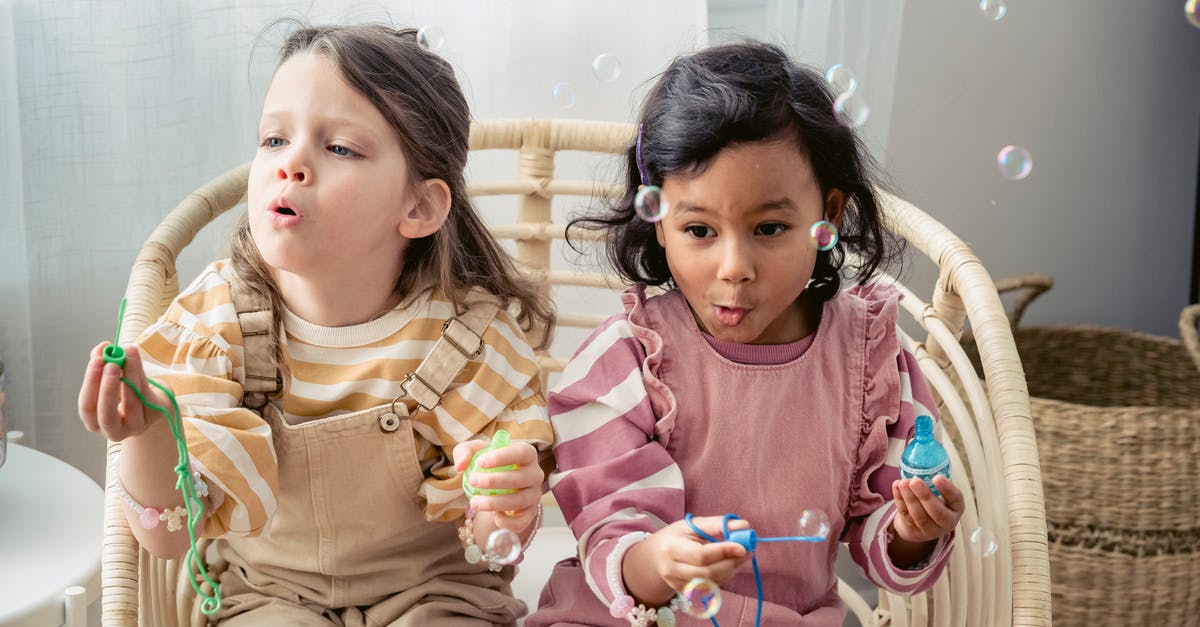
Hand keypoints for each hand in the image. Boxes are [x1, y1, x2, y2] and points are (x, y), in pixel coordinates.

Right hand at [78, 342, 163, 441]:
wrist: (149, 403)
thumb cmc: (122, 392)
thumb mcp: (109, 380)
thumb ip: (103, 363)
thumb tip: (102, 347)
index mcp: (94, 422)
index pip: (87, 406)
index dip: (90, 384)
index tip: (97, 361)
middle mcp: (113, 430)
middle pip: (107, 414)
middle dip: (108, 387)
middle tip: (111, 364)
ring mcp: (135, 427)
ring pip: (132, 403)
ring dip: (130, 375)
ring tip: (128, 353)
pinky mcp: (154, 417)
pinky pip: (146, 395)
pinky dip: (141, 375)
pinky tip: (136, 358)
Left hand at [452, 437, 543, 530]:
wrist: (497, 485)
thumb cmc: (489, 463)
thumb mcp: (475, 452)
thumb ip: (465, 452)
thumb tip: (461, 465)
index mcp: (527, 454)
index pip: (521, 453)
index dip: (502, 457)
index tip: (480, 463)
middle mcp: (535, 474)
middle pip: (520, 478)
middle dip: (494, 481)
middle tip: (473, 481)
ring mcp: (534, 495)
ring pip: (519, 501)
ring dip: (495, 503)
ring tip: (474, 502)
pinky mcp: (529, 513)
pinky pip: (521, 521)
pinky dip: (507, 522)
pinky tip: (493, 516)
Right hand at [626, 516, 750, 601]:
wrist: (655, 557)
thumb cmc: (677, 537)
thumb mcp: (693, 525)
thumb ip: (718, 525)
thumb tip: (744, 526)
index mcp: (671, 548)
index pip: (701, 555)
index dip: (723, 551)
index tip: (742, 547)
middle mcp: (672, 570)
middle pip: (708, 572)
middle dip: (731, 563)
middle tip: (747, 552)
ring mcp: (677, 585)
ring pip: (712, 583)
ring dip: (731, 570)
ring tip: (739, 557)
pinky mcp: (685, 594)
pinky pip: (710, 588)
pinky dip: (723, 577)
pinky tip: (726, 565)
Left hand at [891, 475, 964, 543]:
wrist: (920, 526)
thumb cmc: (932, 503)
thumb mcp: (940, 493)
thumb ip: (935, 480)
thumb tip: (924, 455)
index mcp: (955, 508)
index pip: (956, 500)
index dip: (947, 489)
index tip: (937, 477)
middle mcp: (945, 522)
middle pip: (937, 512)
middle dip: (925, 496)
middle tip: (915, 481)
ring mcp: (929, 529)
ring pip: (919, 515)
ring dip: (909, 498)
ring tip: (903, 482)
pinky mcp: (913, 531)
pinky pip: (905, 515)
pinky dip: (899, 500)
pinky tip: (897, 486)